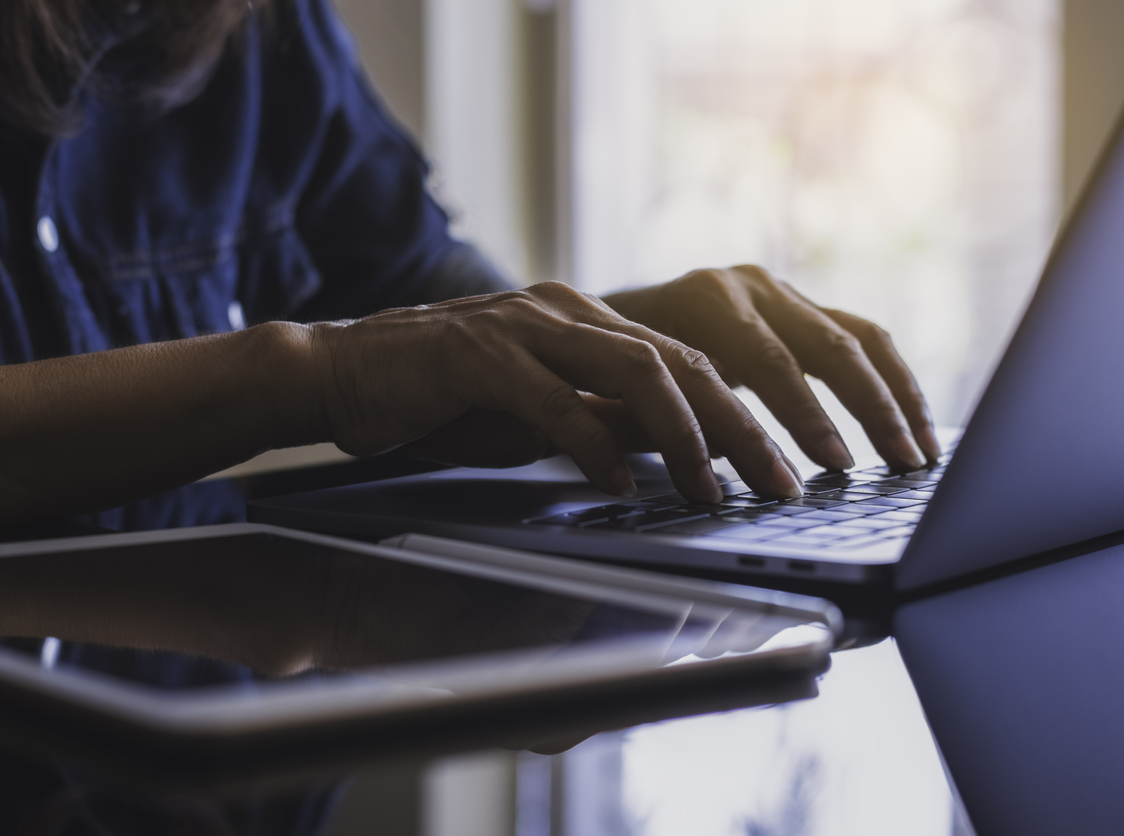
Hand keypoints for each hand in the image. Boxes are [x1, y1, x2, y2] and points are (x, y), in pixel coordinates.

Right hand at [309, 282, 802, 501]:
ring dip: (684, 433)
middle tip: (781, 482)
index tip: (783, 468)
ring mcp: (521, 326)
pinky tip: (618, 482)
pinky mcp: (475, 354)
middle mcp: (564, 312)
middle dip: (739, 426)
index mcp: (585, 320)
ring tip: (713, 487)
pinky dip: (592, 442)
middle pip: (679, 361)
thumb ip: (603, 418)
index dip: (744, 416)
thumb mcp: (540, 411)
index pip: (688, 361)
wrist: (340, 371)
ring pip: (632, 368)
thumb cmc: (442, 397)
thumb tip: (674, 449)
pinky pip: (552, 399)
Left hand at [604, 265, 938, 470]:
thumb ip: (672, 421)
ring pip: (860, 338)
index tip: (833, 468)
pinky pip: (863, 341)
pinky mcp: (802, 309)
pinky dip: (892, 385)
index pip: (768, 361)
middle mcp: (749, 286)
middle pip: (829, 344)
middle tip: (899, 465)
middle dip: (871, 410)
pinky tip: (914, 429)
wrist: (604, 321)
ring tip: (923, 455)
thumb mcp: (625, 392)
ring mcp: (781, 293)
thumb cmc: (608, 368)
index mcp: (704, 300)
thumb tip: (728, 464)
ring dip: (898, 398)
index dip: (804, 417)